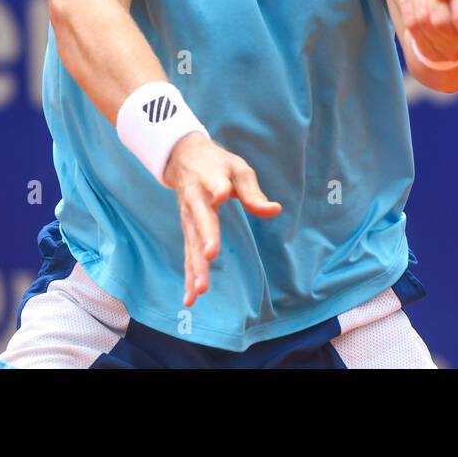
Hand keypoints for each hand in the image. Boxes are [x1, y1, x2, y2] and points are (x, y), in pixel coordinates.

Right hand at [162, 131, 282, 306]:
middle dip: (205, 238)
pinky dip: (188, 276)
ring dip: (195, 266)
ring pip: (192, 244)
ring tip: (200, 290)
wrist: (182, 157)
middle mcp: (196, 200)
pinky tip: (190, 299)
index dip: (219, 189)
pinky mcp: (187, 230)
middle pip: (201, 221)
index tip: (223, 194)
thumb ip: (253, 192)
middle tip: (211, 256)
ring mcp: (188, 217)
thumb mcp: (238, 170)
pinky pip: (188, 254)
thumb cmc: (217, 165)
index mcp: (210, 179)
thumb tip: (275, 210)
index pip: (215, 185)